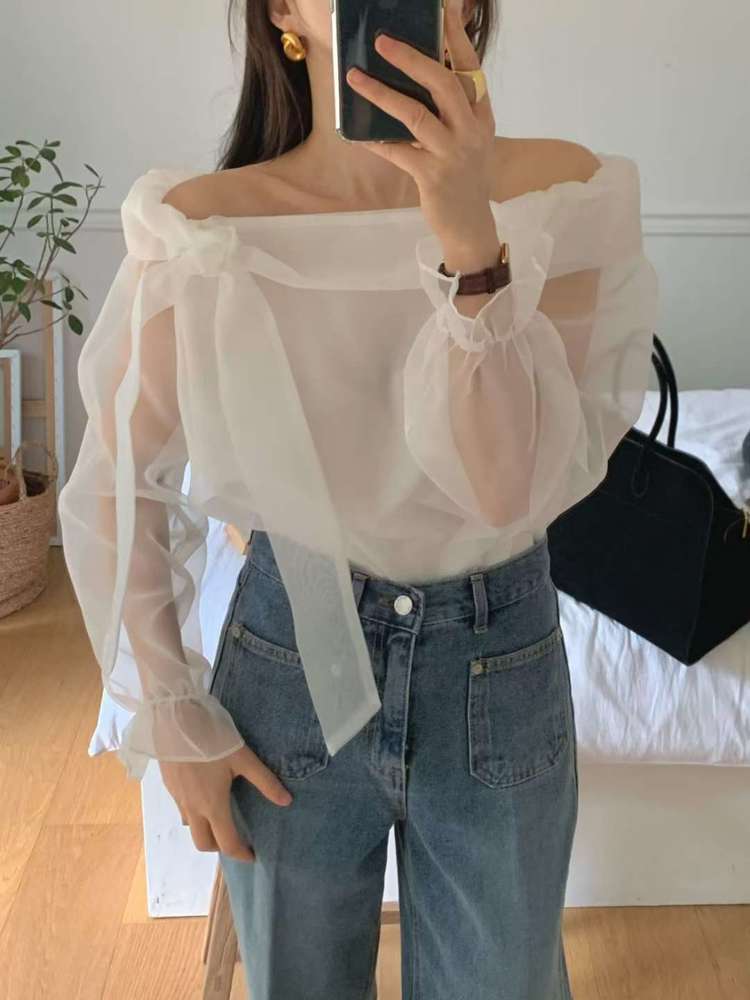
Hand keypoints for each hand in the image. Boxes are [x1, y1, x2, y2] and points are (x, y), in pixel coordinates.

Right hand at [159, 743, 293, 863]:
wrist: (174, 719)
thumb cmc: (211, 739)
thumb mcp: (243, 758)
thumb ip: (265, 781)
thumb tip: (287, 801)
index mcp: (212, 805)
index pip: (227, 843)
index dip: (241, 854)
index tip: (252, 855)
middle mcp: (192, 808)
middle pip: (203, 843)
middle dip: (220, 847)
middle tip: (236, 838)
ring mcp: (177, 798)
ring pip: (191, 826)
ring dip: (206, 829)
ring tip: (221, 816)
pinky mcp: (169, 786)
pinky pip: (183, 809)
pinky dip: (195, 812)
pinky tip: (204, 793)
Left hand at [345, 0, 497, 253]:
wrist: (470, 225)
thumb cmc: (463, 177)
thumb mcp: (467, 138)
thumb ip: (451, 109)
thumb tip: (418, 74)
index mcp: (481, 115)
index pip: (469, 68)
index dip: (455, 38)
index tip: (441, 9)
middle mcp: (471, 130)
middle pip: (444, 83)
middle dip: (411, 58)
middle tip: (381, 40)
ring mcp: (452, 154)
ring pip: (416, 115)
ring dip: (382, 93)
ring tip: (355, 78)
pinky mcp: (433, 177)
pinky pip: (398, 152)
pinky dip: (375, 140)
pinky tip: (355, 132)